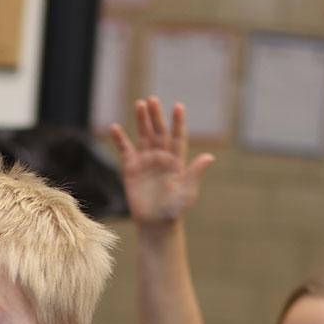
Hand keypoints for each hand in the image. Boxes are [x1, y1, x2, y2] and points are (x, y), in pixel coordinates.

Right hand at [109, 97, 214, 228]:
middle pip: (159, 132)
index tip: (178, 106)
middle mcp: (161, 157)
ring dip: (141, 121)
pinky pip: (125, 150)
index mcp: (176, 161)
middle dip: (156, 116)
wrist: (156, 223)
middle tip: (152, 100)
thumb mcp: (188, 192)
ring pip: (143, 136)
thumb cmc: (175, 210)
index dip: (178, 122)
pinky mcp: (131, 169)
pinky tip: (115, 128)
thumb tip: (209, 157)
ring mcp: (145, 162)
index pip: (178, 137)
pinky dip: (120, 139)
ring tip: (139, 104)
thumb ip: (195, 173)